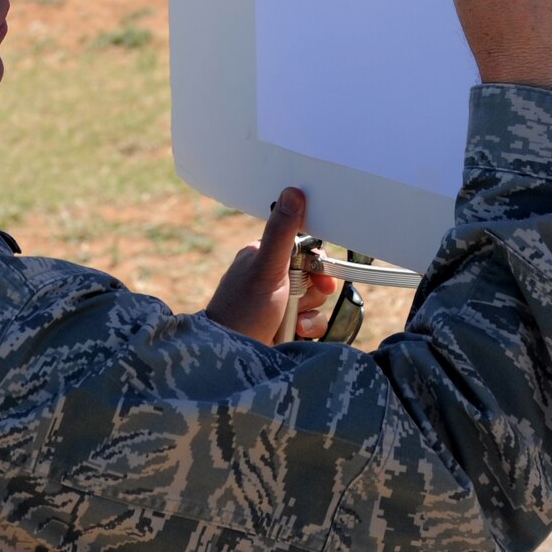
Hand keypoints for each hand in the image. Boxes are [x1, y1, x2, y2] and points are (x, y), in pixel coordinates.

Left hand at [205, 188, 337, 343]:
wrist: (232, 361)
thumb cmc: (241, 312)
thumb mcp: (266, 267)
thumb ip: (282, 232)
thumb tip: (293, 191)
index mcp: (263, 257)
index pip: (305, 248)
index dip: (316, 262)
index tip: (318, 272)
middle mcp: (271, 278)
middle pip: (315, 276)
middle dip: (312, 291)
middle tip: (298, 299)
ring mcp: (278, 305)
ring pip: (316, 301)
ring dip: (309, 313)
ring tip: (290, 320)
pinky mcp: (285, 328)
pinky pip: (313, 323)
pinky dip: (308, 329)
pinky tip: (293, 333)